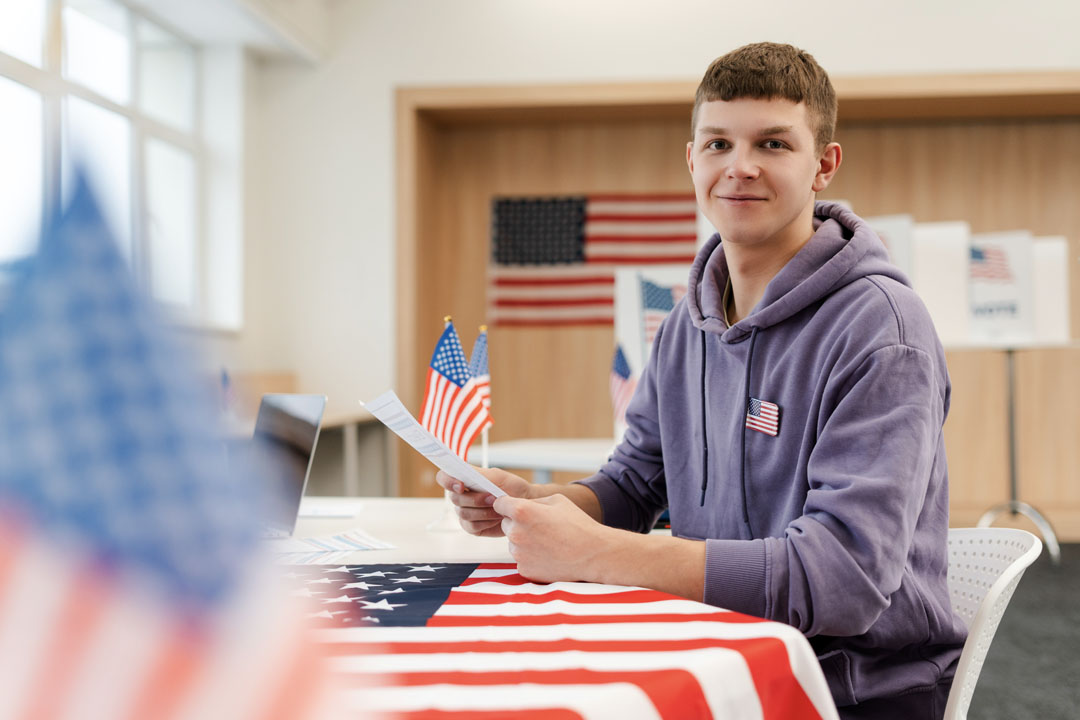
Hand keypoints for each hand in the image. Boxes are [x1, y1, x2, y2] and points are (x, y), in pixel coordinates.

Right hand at [435, 467, 533, 536]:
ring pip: (463, 514)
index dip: (447, 481)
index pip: (444, 478)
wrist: (525, 505)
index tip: (461, 485)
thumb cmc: (512, 487)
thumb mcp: (498, 476)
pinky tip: (496, 518)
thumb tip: (462, 474)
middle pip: (455, 499)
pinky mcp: (472, 527)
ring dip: (483, 511)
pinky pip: (470, 527)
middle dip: (475, 499)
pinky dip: (485, 522)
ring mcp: (465, 512)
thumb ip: (479, 474)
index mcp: (464, 479)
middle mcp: (461, 496)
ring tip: (499, 508)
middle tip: (493, 498)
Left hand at [493, 493, 614, 583]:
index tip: (513, 508)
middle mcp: (516, 533)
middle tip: (539, 526)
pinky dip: (530, 557)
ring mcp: (518, 554)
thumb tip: (521, 504)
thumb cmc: (578, 525)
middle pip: (505, 524)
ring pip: (512, 543)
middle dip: (517, 523)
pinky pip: (520, 559)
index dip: (506, 505)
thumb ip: (533, 501)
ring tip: (547, 541)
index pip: (499, 504)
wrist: (593, 554)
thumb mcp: (557, 501)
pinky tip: (547, 554)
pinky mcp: (524, 569)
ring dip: (523, 541)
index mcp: (522, 512)